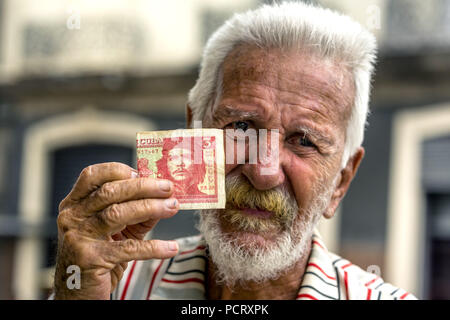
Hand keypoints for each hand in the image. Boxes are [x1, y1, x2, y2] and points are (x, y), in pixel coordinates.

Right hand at [53, 162, 178, 298]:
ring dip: (150, 208)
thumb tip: (164, 198)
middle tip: (168, 187)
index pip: (92, 176)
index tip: (142, 172)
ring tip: (173, 207)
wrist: (78, 292)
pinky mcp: (91, 259)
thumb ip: (137, 213)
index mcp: (74, 204)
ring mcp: (79, 238)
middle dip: (143, 186)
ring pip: (117, 214)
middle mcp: (72, 217)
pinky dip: (154, 247)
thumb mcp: (116, 231)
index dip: (118, 170)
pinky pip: (128, 248)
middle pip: (109, 192)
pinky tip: (170, 247)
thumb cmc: (97, 256)